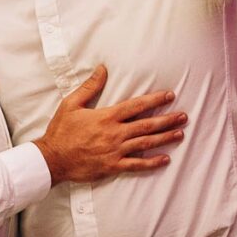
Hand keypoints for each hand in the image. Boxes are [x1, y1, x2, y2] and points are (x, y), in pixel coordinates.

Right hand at [34, 65, 186, 183]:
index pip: (136, 106)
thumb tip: (102, 69)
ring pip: (146, 143)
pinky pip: (137, 165)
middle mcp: (115, 133)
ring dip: (165, 138)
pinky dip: (152, 162)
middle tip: (184, 116)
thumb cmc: (61, 130)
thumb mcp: (71, 104)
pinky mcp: (113, 166)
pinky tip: (165, 158)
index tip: (169, 96)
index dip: (155, 100)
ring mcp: (116, 151)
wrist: (52, 158)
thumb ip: (90, 87)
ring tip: (180, 133)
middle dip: (167, 119)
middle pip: (147, 125)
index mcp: (106, 117)